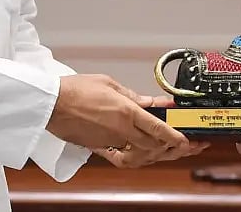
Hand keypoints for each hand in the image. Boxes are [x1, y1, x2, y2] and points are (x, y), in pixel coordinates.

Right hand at [46, 74, 203, 166]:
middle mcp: (120, 129)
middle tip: (185, 146)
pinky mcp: (100, 147)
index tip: (188, 141)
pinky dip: (137, 156)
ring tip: (170, 150)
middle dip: (172, 148)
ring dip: (156, 153)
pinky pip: (123, 156)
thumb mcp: (110, 84)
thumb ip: (134, 96)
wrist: (52, 103)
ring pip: (140, 154)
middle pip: (153, 146)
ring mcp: (110, 141)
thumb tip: (153, 102)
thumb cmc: (76, 90)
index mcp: (126, 112)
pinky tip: (145, 153)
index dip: (176, 137)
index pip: (158, 128)